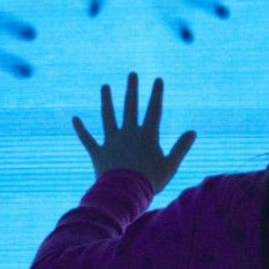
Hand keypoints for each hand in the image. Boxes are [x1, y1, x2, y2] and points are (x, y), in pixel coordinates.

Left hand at [73, 72, 195, 194]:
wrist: (125, 194)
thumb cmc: (151, 181)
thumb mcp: (170, 165)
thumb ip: (181, 147)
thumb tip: (193, 132)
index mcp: (147, 136)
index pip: (154, 110)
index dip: (156, 94)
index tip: (158, 80)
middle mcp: (128, 134)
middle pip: (130, 107)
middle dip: (132, 90)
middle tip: (132, 74)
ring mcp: (111, 142)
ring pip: (108, 117)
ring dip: (106, 101)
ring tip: (105, 86)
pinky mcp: (98, 153)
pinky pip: (88, 139)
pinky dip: (81, 129)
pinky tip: (75, 118)